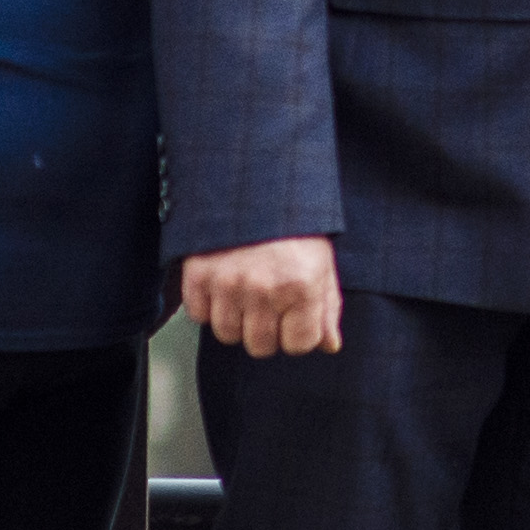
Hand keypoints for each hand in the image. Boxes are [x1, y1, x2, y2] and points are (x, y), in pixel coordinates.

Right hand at [185, 236, 344, 355]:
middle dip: (266, 330)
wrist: (257, 184)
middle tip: (268, 303)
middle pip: (260, 346)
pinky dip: (208, 304)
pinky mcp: (199, 274)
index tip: (294, 316)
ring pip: (227, 334)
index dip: (297, 333)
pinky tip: (222, 284)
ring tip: (245, 292)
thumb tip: (330, 345)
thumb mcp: (321, 262)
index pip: (298, 345)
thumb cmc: (294, 225)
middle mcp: (264, 288)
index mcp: (301, 286)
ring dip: (236, 319)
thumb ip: (327, 308)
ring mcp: (228, 282)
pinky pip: (199, 314)